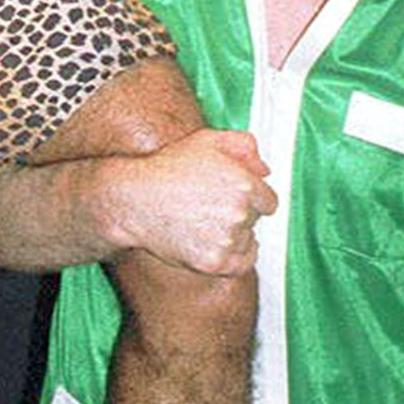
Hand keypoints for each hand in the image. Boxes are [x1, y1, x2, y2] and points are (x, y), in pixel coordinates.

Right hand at [113, 128, 276, 275]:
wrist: (135, 200)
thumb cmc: (168, 167)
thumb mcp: (205, 140)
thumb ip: (243, 145)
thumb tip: (265, 169)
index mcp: (243, 183)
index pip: (268, 200)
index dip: (250, 197)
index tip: (230, 195)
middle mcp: (240, 212)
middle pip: (255, 219)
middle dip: (239, 212)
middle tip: (209, 204)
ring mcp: (228, 239)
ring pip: (247, 240)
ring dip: (234, 233)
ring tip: (203, 220)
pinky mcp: (215, 262)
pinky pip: (242, 263)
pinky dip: (234, 255)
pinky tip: (214, 240)